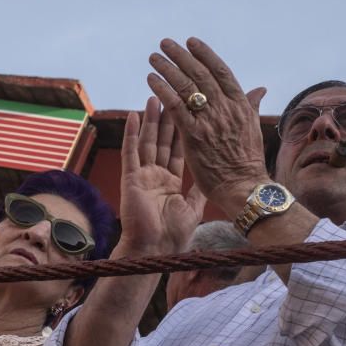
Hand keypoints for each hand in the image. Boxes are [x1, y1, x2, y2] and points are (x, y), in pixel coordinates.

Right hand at [117, 98, 206, 254]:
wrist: (156, 249)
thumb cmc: (174, 235)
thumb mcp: (194, 208)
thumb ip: (200, 189)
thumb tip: (215, 174)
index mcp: (171, 183)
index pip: (178, 150)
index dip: (182, 130)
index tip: (187, 111)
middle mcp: (156, 176)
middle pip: (162, 141)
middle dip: (166, 119)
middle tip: (170, 96)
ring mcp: (142, 176)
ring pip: (147, 142)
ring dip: (150, 120)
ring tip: (153, 98)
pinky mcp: (130, 178)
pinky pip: (131, 152)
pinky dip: (132, 133)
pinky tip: (133, 116)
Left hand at [147, 37, 270, 212]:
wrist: (244, 188)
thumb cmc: (248, 162)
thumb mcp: (254, 128)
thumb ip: (251, 106)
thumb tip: (259, 89)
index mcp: (241, 105)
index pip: (221, 72)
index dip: (205, 55)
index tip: (192, 42)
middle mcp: (225, 108)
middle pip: (200, 74)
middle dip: (181, 56)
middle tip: (166, 44)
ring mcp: (210, 121)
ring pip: (186, 86)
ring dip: (167, 69)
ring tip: (154, 58)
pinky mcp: (194, 135)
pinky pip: (175, 107)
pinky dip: (162, 91)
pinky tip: (151, 80)